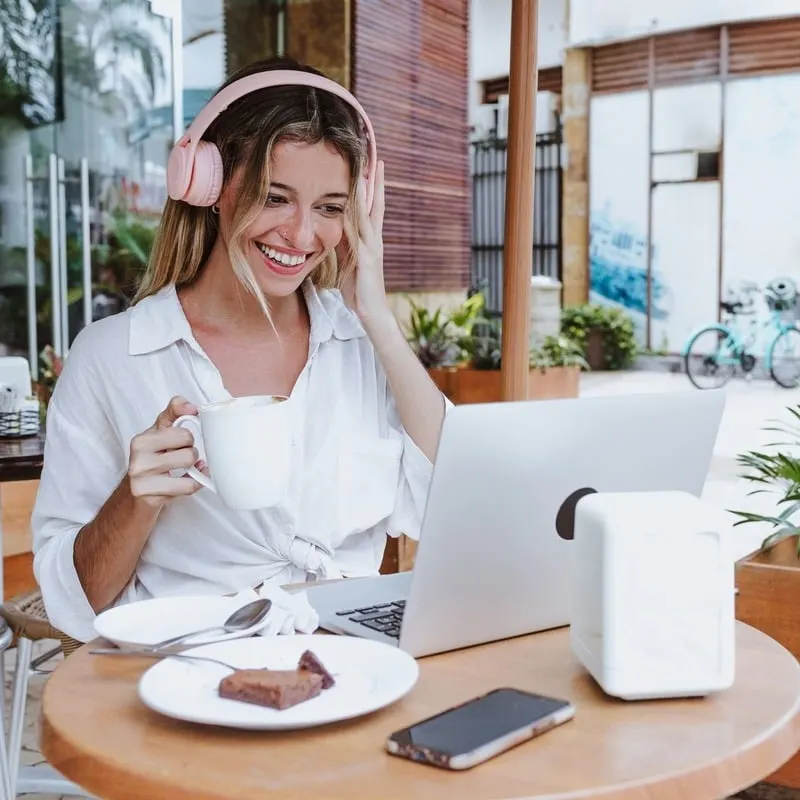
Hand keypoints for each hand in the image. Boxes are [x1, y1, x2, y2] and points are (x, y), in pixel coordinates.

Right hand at [127, 396, 204, 508]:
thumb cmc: (152, 458)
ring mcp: (142, 481)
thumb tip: (191, 406)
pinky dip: (194, 484)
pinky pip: (188, 487)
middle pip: (189, 453)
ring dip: (193, 470)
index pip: (184, 434)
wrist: (135, 494)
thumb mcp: (160, 431)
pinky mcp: (150, 498)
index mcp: (141, 441)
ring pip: (189, 470)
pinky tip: (187, 480)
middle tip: (181, 458)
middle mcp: (138, 460)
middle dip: (191, 455)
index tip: (180, 443)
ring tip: (184, 469)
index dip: (188, 439)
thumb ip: (175, 412)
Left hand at [350, 160, 391, 324]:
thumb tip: (332, 230)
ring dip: (369, 191)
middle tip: (378, 159)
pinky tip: (354, 201)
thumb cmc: (359, 292)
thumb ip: (343, 246)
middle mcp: (374, 240)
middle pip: (377, 204)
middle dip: (377, 182)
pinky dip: (359, 214)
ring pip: (370, 213)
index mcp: (370, 241)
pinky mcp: (368, 257)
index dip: (371, 190)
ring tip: (369, 169)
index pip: (371, 210)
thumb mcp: (347, 264)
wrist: (372, 313)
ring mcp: (373, 247)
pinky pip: (361, 231)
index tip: (370, 169)